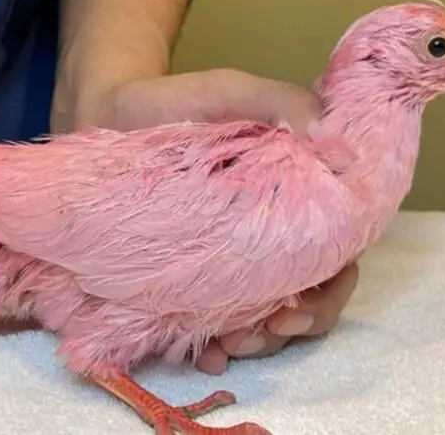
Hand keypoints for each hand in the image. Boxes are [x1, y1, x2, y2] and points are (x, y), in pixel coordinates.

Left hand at [54, 68, 359, 374]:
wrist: (105, 114)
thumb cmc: (173, 103)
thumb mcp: (229, 91)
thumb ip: (282, 103)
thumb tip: (338, 147)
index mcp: (296, 196)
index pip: (336, 253)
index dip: (329, 290)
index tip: (294, 309)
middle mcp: (270, 234)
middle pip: (306, 298)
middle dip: (287, 329)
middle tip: (251, 334)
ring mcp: (230, 259)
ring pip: (264, 320)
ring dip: (255, 342)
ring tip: (224, 344)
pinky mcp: (189, 275)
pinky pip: (211, 322)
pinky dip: (213, 346)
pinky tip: (202, 354)